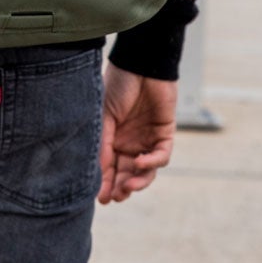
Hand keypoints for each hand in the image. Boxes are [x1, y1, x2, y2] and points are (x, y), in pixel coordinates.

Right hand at [97, 66, 176, 203]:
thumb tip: (97, 175)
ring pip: (145, 171)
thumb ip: (102, 145)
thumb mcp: (104, 117)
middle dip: (121, 187)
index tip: (100, 198)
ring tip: (129, 187)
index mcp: (111, 139)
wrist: (141, 64)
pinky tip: (140, 162)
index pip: (109, 168)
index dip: (105, 184)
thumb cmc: (117, 85)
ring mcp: (147, 139)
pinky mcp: (164, 134)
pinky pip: (161, 156)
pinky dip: (151, 163)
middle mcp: (129, 142)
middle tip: (115, 197)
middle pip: (126, 174)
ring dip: (138, 181)